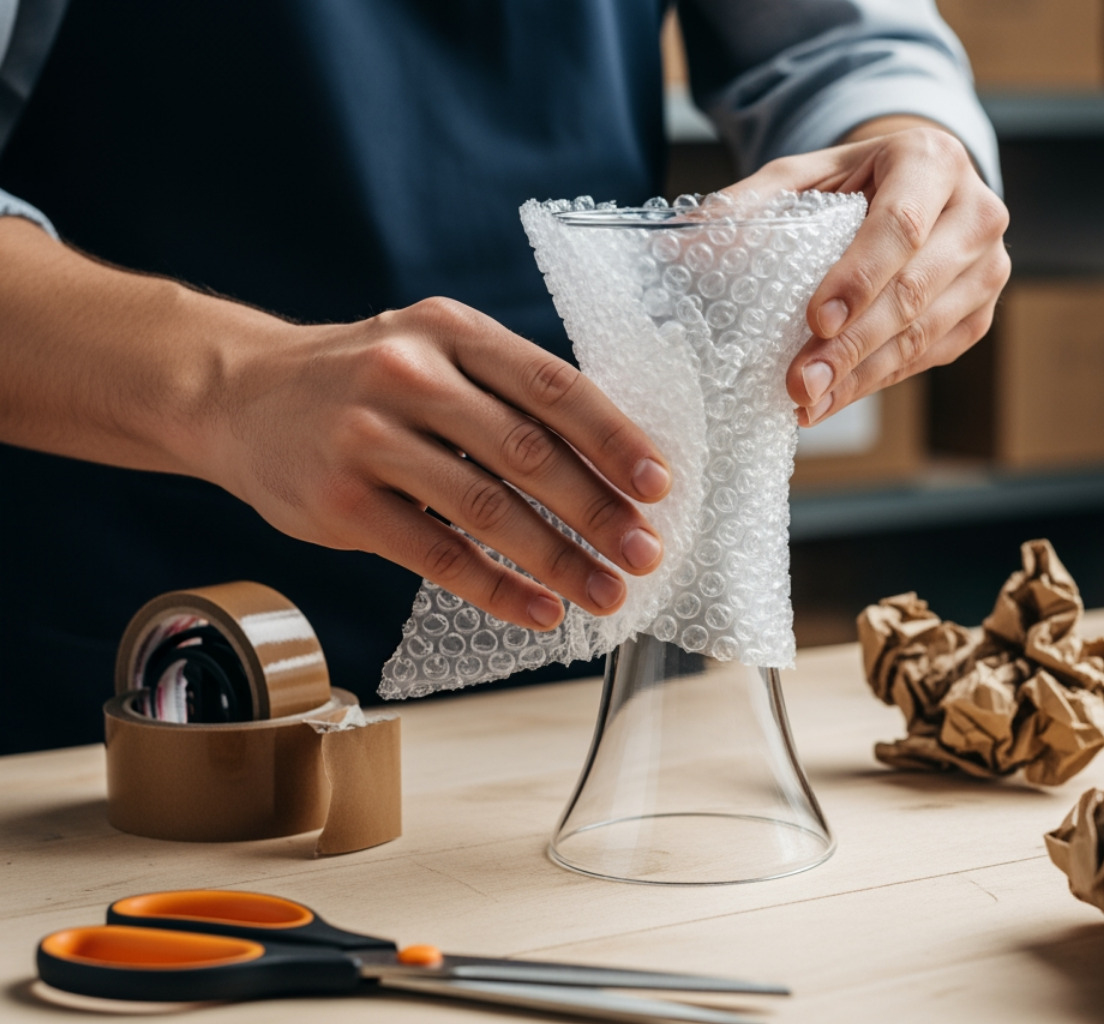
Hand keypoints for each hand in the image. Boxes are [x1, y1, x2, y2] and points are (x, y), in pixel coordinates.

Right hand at [206, 297, 671, 630]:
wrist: (236, 394)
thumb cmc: (362, 380)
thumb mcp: (432, 351)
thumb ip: (507, 392)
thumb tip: (612, 464)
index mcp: (451, 331)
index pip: (553, 385)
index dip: (614, 439)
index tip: (659, 486)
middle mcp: (409, 375)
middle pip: (527, 451)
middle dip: (598, 510)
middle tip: (645, 552)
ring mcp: (368, 437)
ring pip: (486, 508)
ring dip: (558, 558)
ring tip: (606, 593)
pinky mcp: (340, 501)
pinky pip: (435, 554)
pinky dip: (496, 588)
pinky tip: (539, 611)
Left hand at [728, 120, 1008, 424]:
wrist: (916, 191)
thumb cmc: (853, 183)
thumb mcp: (801, 177)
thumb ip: (747, 206)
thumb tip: (677, 247)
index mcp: (933, 160)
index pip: (900, 227)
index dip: (859, 278)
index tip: (815, 321)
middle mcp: (975, 212)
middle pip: (914, 290)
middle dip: (852, 345)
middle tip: (799, 383)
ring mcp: (988, 267)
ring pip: (925, 333)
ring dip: (862, 375)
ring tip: (807, 402)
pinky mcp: (980, 312)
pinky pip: (930, 356)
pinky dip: (878, 381)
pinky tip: (833, 397)